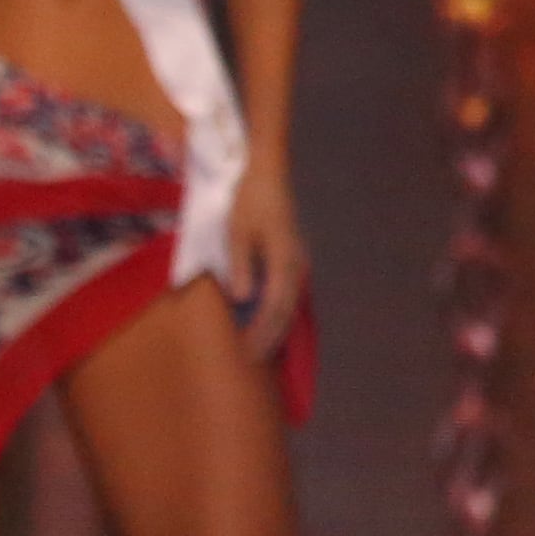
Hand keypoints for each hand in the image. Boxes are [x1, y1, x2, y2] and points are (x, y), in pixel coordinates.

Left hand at [225, 154, 311, 362]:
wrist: (268, 175)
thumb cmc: (249, 201)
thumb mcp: (237, 232)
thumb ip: (240, 265)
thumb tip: (242, 298)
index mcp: (284, 260)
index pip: (274, 306)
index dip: (261, 332)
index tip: (246, 351)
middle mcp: (296, 265)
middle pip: (285, 311)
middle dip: (268, 338)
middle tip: (249, 361)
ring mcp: (297, 263)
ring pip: (289, 305)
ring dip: (273, 328)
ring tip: (257, 349)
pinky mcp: (291, 260)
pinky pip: (286, 294)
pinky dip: (276, 313)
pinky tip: (264, 323)